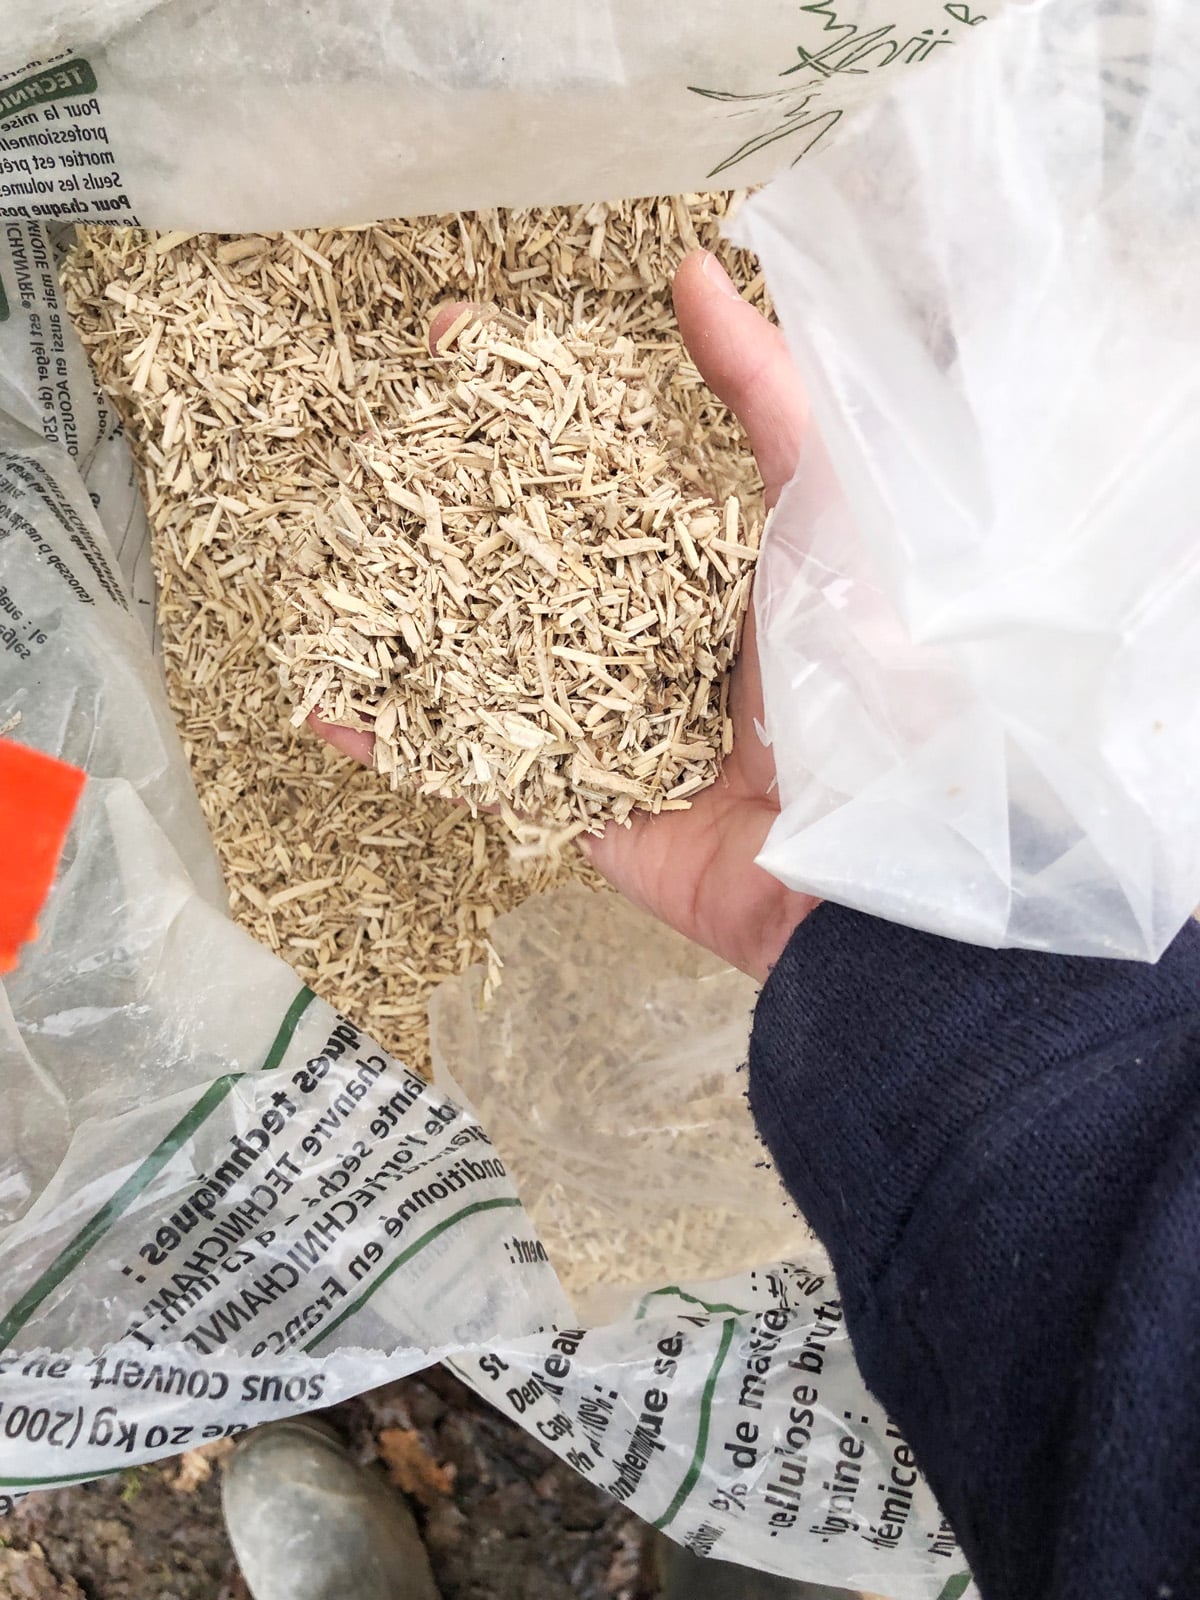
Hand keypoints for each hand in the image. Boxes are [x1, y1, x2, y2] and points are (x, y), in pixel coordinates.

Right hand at [311, 251, 816, 981]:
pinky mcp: (575, 804)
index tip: (451, 339)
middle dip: (441, 495)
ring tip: (320, 555)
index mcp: (698, 561)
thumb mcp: (824, 507)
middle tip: (365, 438)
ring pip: (481, 656)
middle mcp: (642, 636)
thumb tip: (694, 266)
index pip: (588, 463)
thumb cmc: (861, 667)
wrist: (862, 857)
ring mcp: (602, 722)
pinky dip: (399, 742)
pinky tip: (324, 702)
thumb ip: (762, 396)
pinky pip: (475, 769)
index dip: (520, 401)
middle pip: (520, 556)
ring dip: (401, 613)